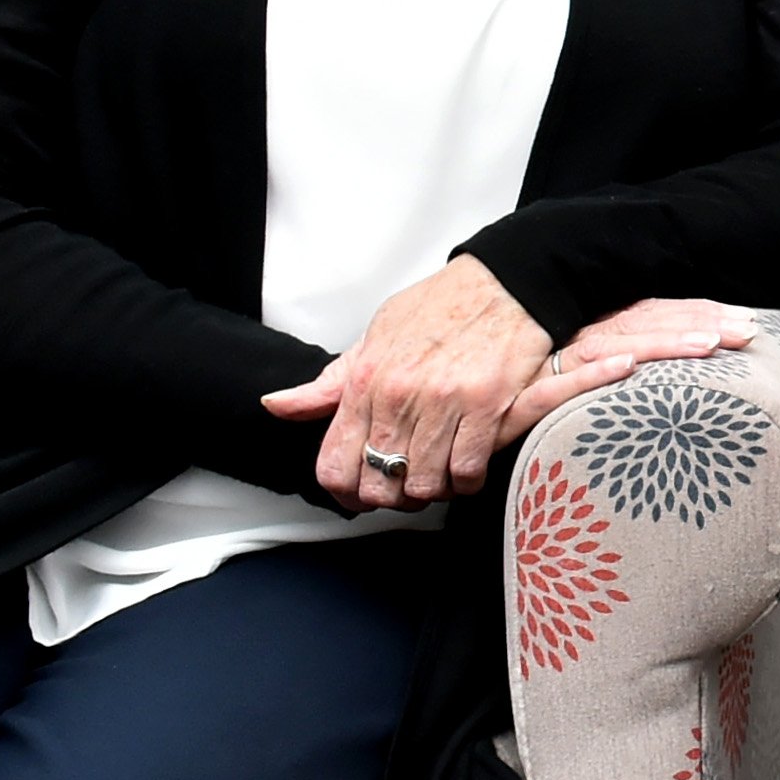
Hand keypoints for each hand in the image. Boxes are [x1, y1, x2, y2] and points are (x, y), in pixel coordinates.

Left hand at [257, 257, 553, 509]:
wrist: (503, 282)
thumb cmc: (439, 308)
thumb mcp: (373, 338)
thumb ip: (329, 383)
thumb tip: (276, 406)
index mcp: (365, 381)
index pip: (334, 465)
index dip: (346, 495)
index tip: (362, 496)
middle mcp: (398, 396)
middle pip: (380, 485)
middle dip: (393, 497)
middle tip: (407, 486)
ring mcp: (444, 403)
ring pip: (425, 485)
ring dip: (433, 489)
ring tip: (441, 475)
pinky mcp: (487, 406)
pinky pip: (468, 469)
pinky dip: (467, 479)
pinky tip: (469, 465)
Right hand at [493, 298, 761, 442]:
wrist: (421, 389)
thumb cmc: (484, 370)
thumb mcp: (543, 363)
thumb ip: (585, 363)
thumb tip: (635, 363)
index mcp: (578, 325)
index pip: (646, 313)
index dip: (694, 315)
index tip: (743, 320)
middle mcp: (566, 336)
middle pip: (644, 324)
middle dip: (699, 325)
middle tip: (751, 330)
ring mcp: (543, 363)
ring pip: (615, 344)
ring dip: (664, 343)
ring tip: (712, 344)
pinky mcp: (514, 394)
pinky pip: (559, 385)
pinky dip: (593, 373)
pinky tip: (627, 366)